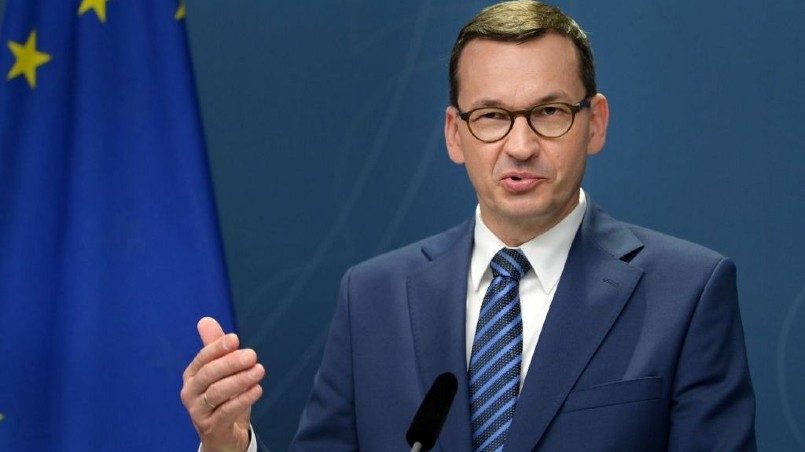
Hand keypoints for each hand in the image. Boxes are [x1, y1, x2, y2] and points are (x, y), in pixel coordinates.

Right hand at [181, 317, 265, 451]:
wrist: (223, 435)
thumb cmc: (222, 399)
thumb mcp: (220, 372)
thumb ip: (215, 347)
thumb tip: (205, 320)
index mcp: (192, 375)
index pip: (203, 358)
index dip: (218, 347)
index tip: (235, 339)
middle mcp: (190, 393)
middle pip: (209, 374)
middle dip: (231, 363)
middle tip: (253, 355)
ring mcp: (198, 412)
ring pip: (217, 393)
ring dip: (240, 380)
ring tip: (259, 371)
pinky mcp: (210, 428)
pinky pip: (226, 412)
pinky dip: (242, 400)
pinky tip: (257, 390)